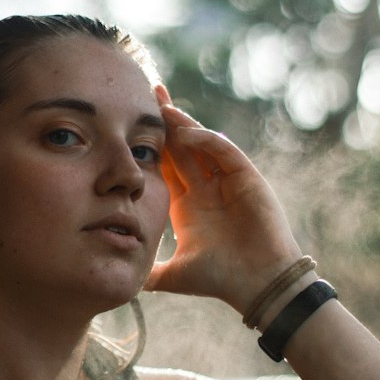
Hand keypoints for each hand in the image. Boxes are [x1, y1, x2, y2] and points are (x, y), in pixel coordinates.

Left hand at [145, 89, 303, 314]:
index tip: (128, 125)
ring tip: (161, 103)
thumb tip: (121, 280)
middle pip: (180, 147)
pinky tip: (186, 132)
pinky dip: (206, 140)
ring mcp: (227, 181)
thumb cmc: (221, 279)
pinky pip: (224, 152)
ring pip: (201, 144)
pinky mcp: (247, 178)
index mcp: (187, 206)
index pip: (164, 167)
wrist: (258, 285)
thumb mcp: (175, 274)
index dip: (148, 146)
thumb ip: (150, 272)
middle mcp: (206, 189)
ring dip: (182, 123)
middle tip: (146, 94)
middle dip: (165, 122)